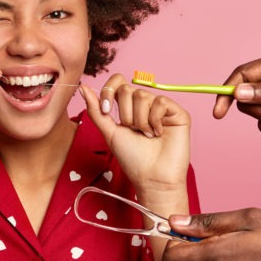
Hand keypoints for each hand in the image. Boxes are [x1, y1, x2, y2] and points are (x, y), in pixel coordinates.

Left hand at [80, 74, 190, 214]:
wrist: (152, 177)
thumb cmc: (132, 158)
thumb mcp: (109, 132)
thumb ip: (96, 110)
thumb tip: (83, 87)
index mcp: (129, 107)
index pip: (118, 82)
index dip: (109, 91)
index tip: (107, 111)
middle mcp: (145, 105)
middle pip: (127, 89)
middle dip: (125, 114)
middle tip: (133, 131)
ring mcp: (161, 108)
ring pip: (142, 95)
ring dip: (140, 120)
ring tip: (147, 135)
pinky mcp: (177, 112)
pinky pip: (160, 101)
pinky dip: (155, 119)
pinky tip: (158, 133)